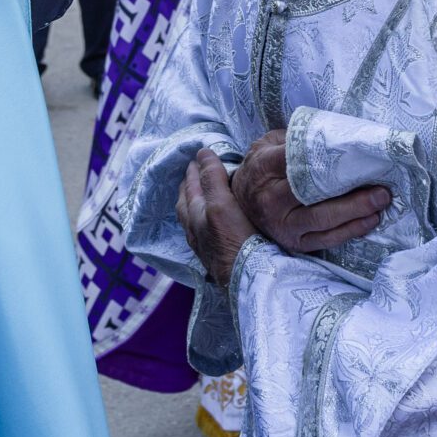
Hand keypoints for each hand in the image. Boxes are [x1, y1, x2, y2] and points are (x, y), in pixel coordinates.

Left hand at [177, 147, 259, 288]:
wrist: (249, 282)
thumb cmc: (236, 242)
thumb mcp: (222, 205)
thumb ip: (212, 180)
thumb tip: (202, 154)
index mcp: (197, 215)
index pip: (193, 185)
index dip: (197, 168)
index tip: (200, 156)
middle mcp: (196, 231)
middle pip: (187, 203)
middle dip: (190, 185)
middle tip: (194, 171)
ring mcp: (205, 247)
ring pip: (192, 220)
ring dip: (192, 203)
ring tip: (197, 194)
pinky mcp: (215, 259)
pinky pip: (200, 233)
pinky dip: (200, 221)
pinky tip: (207, 224)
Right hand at [230, 127, 388, 254]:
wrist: (239, 203)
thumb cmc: (262, 168)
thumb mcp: (268, 144)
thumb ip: (295, 138)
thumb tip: (333, 133)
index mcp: (264, 168)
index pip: (297, 161)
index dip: (326, 159)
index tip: (356, 155)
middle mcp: (272, 200)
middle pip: (315, 195)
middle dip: (351, 193)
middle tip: (381, 187)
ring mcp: (283, 225)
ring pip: (323, 221)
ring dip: (356, 213)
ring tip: (381, 202)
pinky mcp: (295, 243)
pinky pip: (326, 240)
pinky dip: (350, 231)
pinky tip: (370, 221)